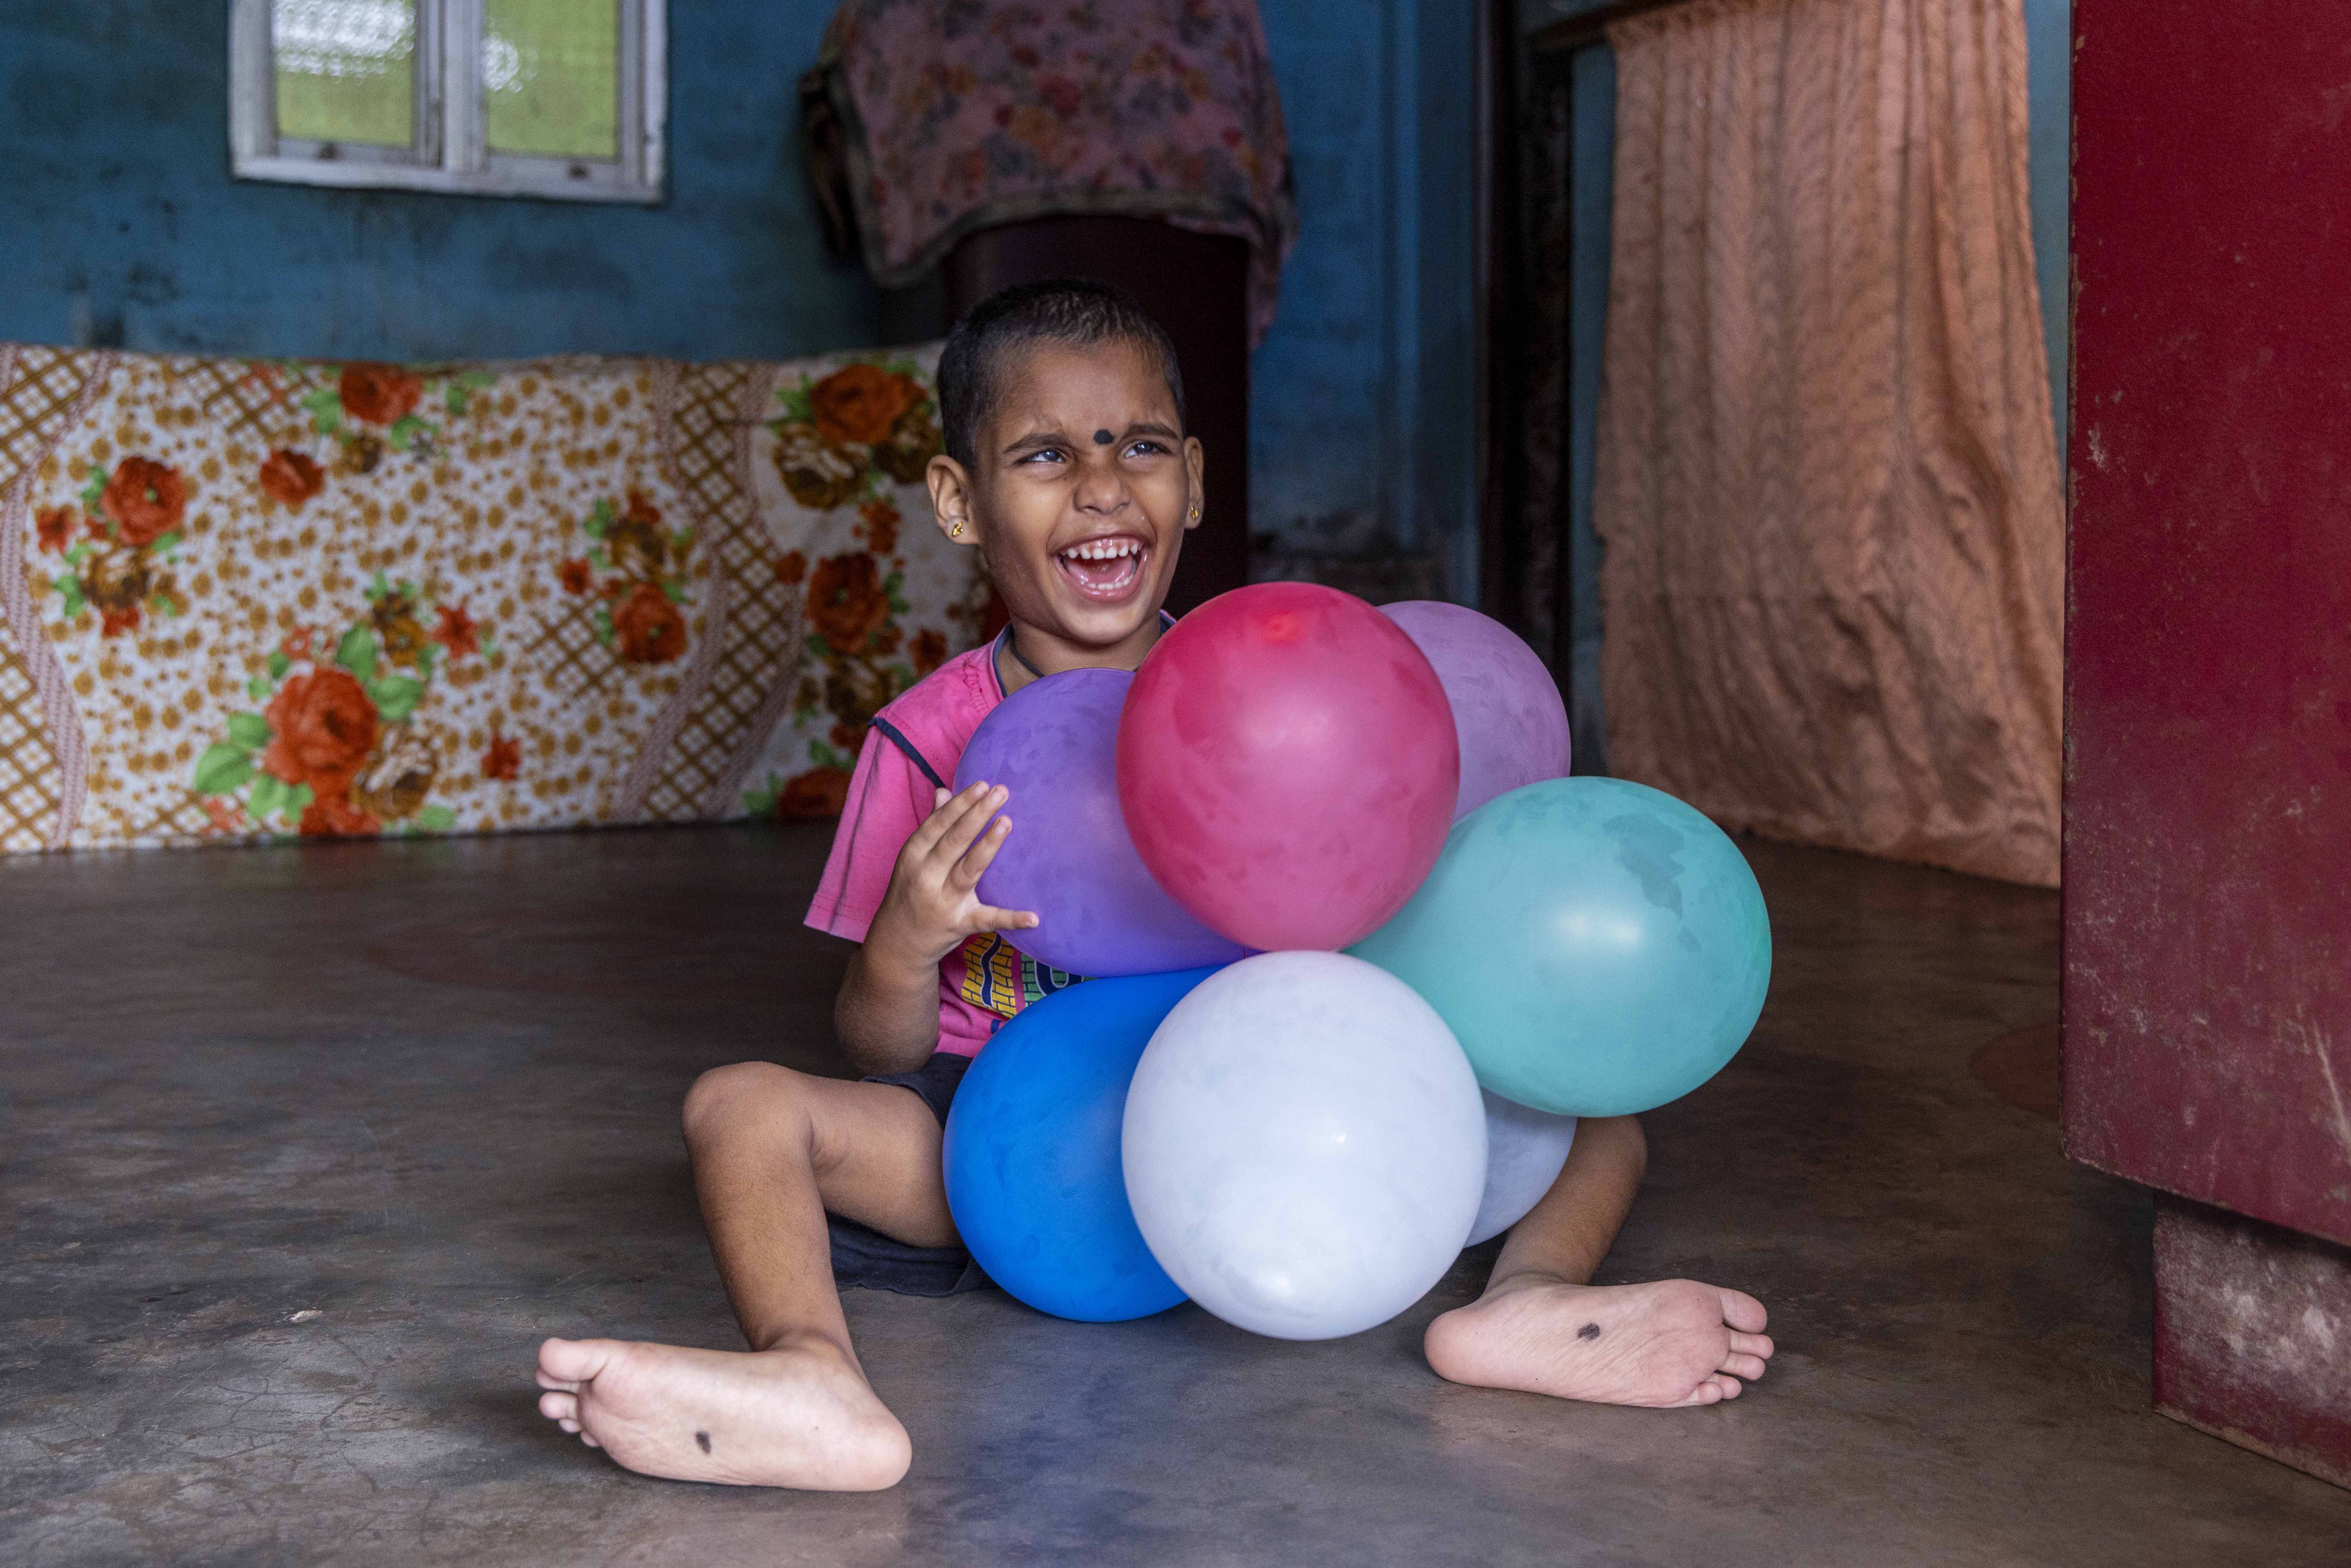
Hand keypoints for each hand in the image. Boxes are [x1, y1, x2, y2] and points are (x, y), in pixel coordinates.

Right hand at [864, 781, 1038, 975]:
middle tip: (1000, 792)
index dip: (960, 804)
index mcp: (913, 855)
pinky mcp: (959, 925)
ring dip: (987, 846)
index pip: (938, 824)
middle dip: (976, 815)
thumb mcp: (912, 858)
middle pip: (953, 842)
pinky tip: (1034, 917)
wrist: (897, 942)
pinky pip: (987, 920)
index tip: (982, 785)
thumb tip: (943, 791)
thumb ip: (931, 825)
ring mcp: (943, 902)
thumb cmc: (910, 891)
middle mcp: (926, 877)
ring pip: (968, 871)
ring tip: (1007, 822)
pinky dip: (1011, 919)